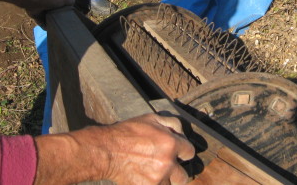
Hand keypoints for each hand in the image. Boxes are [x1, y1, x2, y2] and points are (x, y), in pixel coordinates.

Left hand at [25, 0, 73, 27]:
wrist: (36, 1)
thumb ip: (71, 1)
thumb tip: (73, 5)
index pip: (64, 5)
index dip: (67, 11)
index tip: (71, 17)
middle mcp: (50, 4)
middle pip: (57, 13)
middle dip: (60, 18)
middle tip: (65, 25)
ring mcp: (43, 11)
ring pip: (50, 19)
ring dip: (53, 23)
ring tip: (59, 29)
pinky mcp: (37, 16)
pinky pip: (43, 24)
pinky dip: (46, 27)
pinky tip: (52, 31)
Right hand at [34, 113, 195, 184]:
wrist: (107, 151)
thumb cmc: (128, 132)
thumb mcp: (151, 118)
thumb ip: (171, 123)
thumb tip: (182, 132)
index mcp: (171, 144)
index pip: (190, 152)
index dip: (183, 151)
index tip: (177, 153)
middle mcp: (167, 163)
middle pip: (184, 176)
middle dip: (177, 172)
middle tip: (168, 168)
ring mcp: (157, 178)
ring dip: (166, 181)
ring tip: (156, 174)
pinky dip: (154, 184)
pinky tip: (146, 178)